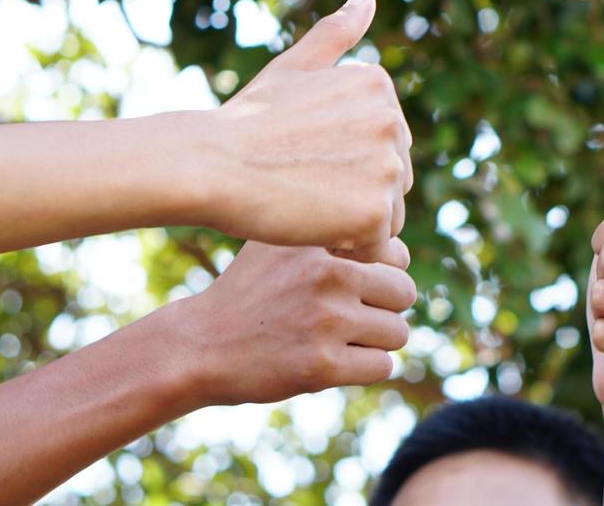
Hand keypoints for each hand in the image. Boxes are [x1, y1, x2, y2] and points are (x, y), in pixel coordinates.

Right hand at [181, 239, 415, 405]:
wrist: (199, 346)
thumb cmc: (246, 292)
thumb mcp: (279, 243)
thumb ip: (332, 234)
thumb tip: (391, 239)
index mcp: (320, 242)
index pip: (396, 253)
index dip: (382, 272)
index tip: (356, 286)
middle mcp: (325, 277)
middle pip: (404, 293)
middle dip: (387, 309)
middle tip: (355, 317)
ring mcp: (325, 322)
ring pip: (398, 333)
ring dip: (376, 342)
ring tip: (341, 340)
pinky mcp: (321, 366)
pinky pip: (381, 367)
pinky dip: (365, 368)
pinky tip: (335, 361)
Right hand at [197, 0, 411, 258]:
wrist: (212, 165)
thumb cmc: (246, 120)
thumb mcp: (294, 67)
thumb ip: (336, 33)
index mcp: (378, 83)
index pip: (384, 142)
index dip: (345, 160)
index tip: (304, 156)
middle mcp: (393, 119)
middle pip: (392, 178)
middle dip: (356, 191)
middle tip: (303, 185)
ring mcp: (387, 166)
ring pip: (389, 213)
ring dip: (353, 221)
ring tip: (306, 205)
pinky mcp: (375, 210)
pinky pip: (377, 243)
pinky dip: (348, 245)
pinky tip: (313, 229)